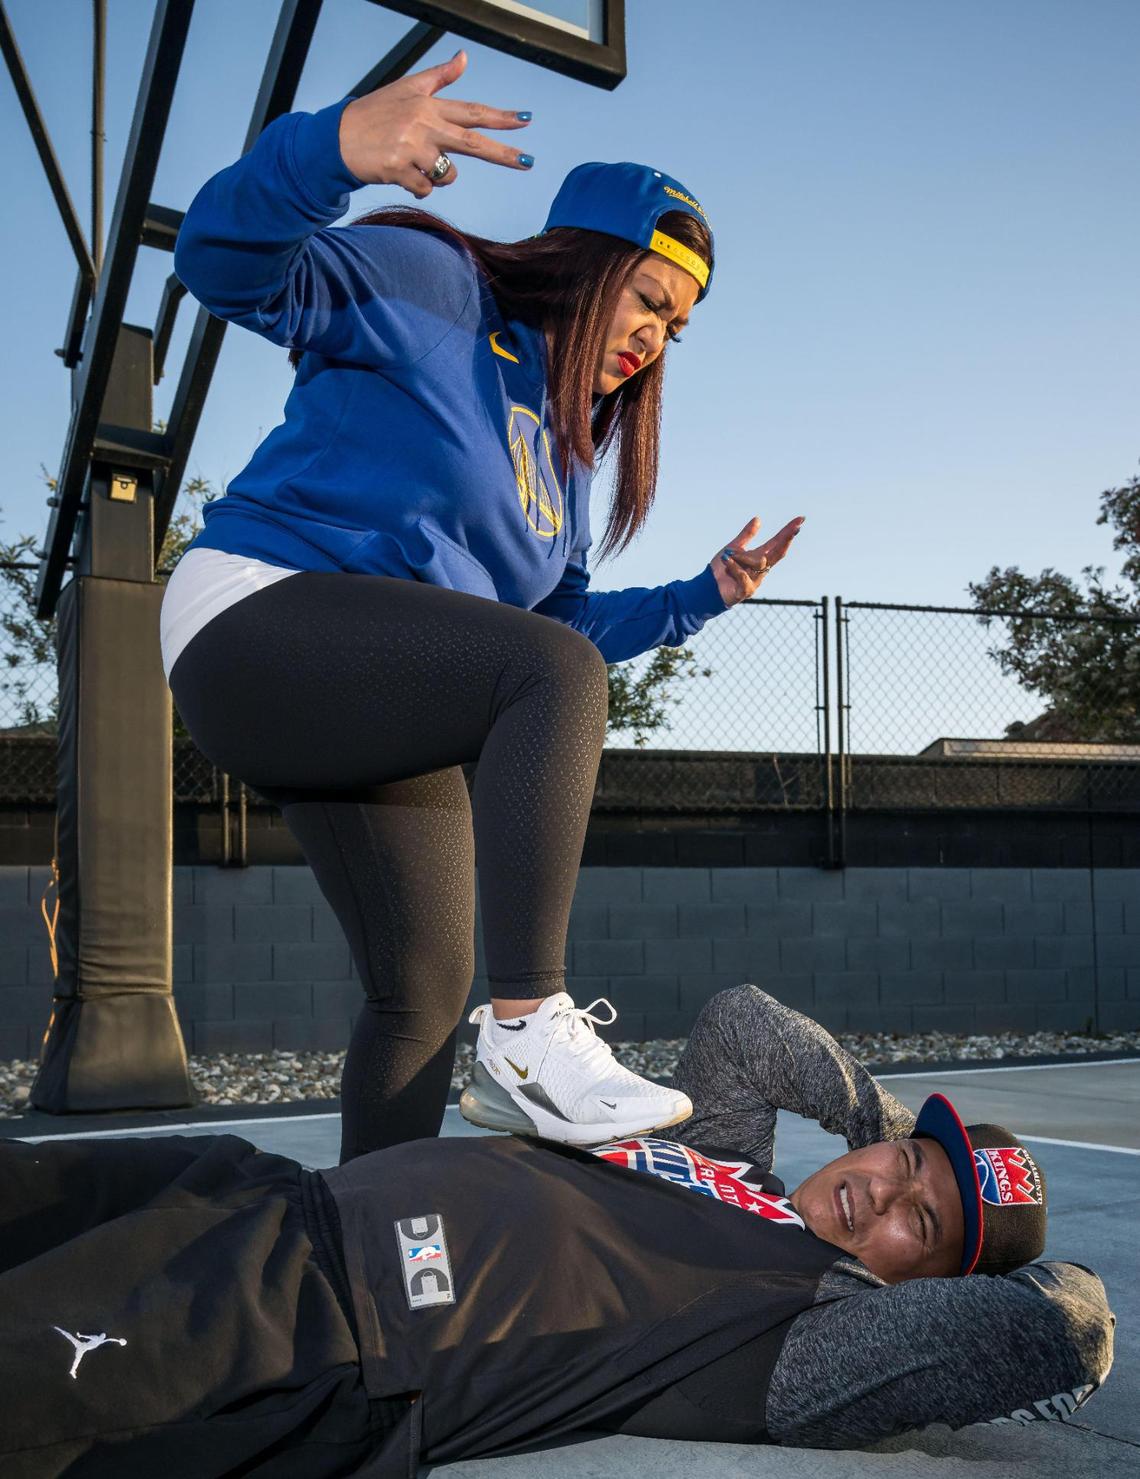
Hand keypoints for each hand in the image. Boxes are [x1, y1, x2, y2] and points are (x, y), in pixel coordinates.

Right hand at [338, 49, 532, 197]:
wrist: (338, 138)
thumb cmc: (374, 114)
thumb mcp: (406, 89)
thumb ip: (439, 78)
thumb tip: (464, 57)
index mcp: (428, 105)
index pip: (472, 111)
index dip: (501, 116)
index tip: (526, 119)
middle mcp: (424, 124)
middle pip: (473, 142)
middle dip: (504, 154)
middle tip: (529, 161)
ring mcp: (412, 147)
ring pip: (448, 175)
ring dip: (437, 175)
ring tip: (412, 161)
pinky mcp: (399, 169)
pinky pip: (426, 189)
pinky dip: (418, 186)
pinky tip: (400, 173)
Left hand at [709, 515, 804, 606]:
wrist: (707, 587)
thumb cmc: (721, 569)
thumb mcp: (733, 548)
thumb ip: (746, 535)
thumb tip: (758, 518)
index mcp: (759, 558)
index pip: (777, 543)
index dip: (788, 532)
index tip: (800, 520)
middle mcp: (761, 570)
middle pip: (778, 554)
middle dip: (787, 540)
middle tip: (795, 528)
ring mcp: (756, 581)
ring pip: (758, 562)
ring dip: (741, 556)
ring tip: (727, 557)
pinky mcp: (747, 591)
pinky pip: (744, 575)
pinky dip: (734, 567)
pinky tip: (726, 562)